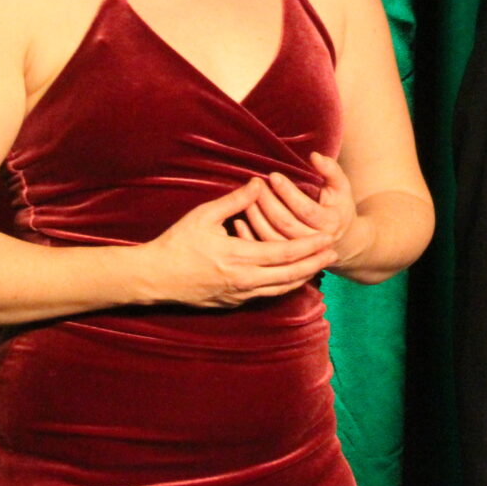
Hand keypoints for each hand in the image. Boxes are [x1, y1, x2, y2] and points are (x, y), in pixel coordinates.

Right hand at [141, 178, 336, 306]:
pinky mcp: (232, 302)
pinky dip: (283, 286)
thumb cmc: (177, 243)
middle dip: (315, 263)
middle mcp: (244, 280)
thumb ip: (235, 200)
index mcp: (239, 257)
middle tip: (334, 252)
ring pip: (280, 289)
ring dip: (302, 277)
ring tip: (318, 265)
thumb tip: (258, 183)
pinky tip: (291, 277)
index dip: (310, 246)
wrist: (153, 278)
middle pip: (290, 275)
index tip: (328, 237)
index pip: (285, 253)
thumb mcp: (204, 216)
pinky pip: (265, 295)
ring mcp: (238, 294)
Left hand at [235, 152, 355, 248]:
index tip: (273, 175)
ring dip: (256, 216)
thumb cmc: (339, 208)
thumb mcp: (341, 188)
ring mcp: (299, 254)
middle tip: (255, 183)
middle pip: (285, 222)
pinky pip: (262, 249)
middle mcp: (314, 241)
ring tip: (247, 197)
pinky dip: (248, 236)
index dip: (288, 192)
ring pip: (271, 237)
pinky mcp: (285, 260)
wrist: (343, 241)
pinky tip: (238, 220)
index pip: (305, 208)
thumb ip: (331, 170)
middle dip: (267, 202)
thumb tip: (314, 156)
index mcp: (330, 223)